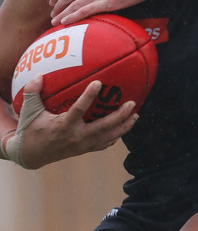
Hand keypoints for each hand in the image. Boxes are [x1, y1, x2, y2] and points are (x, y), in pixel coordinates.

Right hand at [4, 75, 137, 168]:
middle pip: (103, 127)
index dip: (89, 96)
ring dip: (124, 126)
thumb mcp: (28, 111)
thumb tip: (38, 75)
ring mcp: (82, 145)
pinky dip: (116, 136)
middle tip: (131, 103)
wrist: (31, 155)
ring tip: (136, 115)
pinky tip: (125, 126)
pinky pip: (104, 144)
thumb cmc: (30, 129)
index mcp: (62, 126)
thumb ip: (32, 92)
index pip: (78, 109)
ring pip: (108, 137)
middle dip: (119, 116)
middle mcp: (75, 137)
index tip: (98, 82)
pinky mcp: (84, 149)